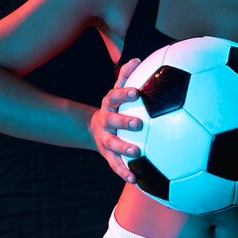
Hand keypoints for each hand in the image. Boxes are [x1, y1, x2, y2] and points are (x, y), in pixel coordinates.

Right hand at [89, 58, 142, 183]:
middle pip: (113, 121)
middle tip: (139, 123)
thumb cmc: (117, 105)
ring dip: (123, 149)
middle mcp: (105, 121)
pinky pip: (116, 165)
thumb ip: (127, 75)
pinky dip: (125, 172)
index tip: (136, 92)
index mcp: (109, 104)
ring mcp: (105, 139)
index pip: (115, 96)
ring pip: (112, 145)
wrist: (98, 128)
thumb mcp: (119, 89)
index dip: (124, 94)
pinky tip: (136, 179)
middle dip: (124, 121)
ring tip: (136, 152)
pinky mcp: (108, 156)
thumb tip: (137, 58)